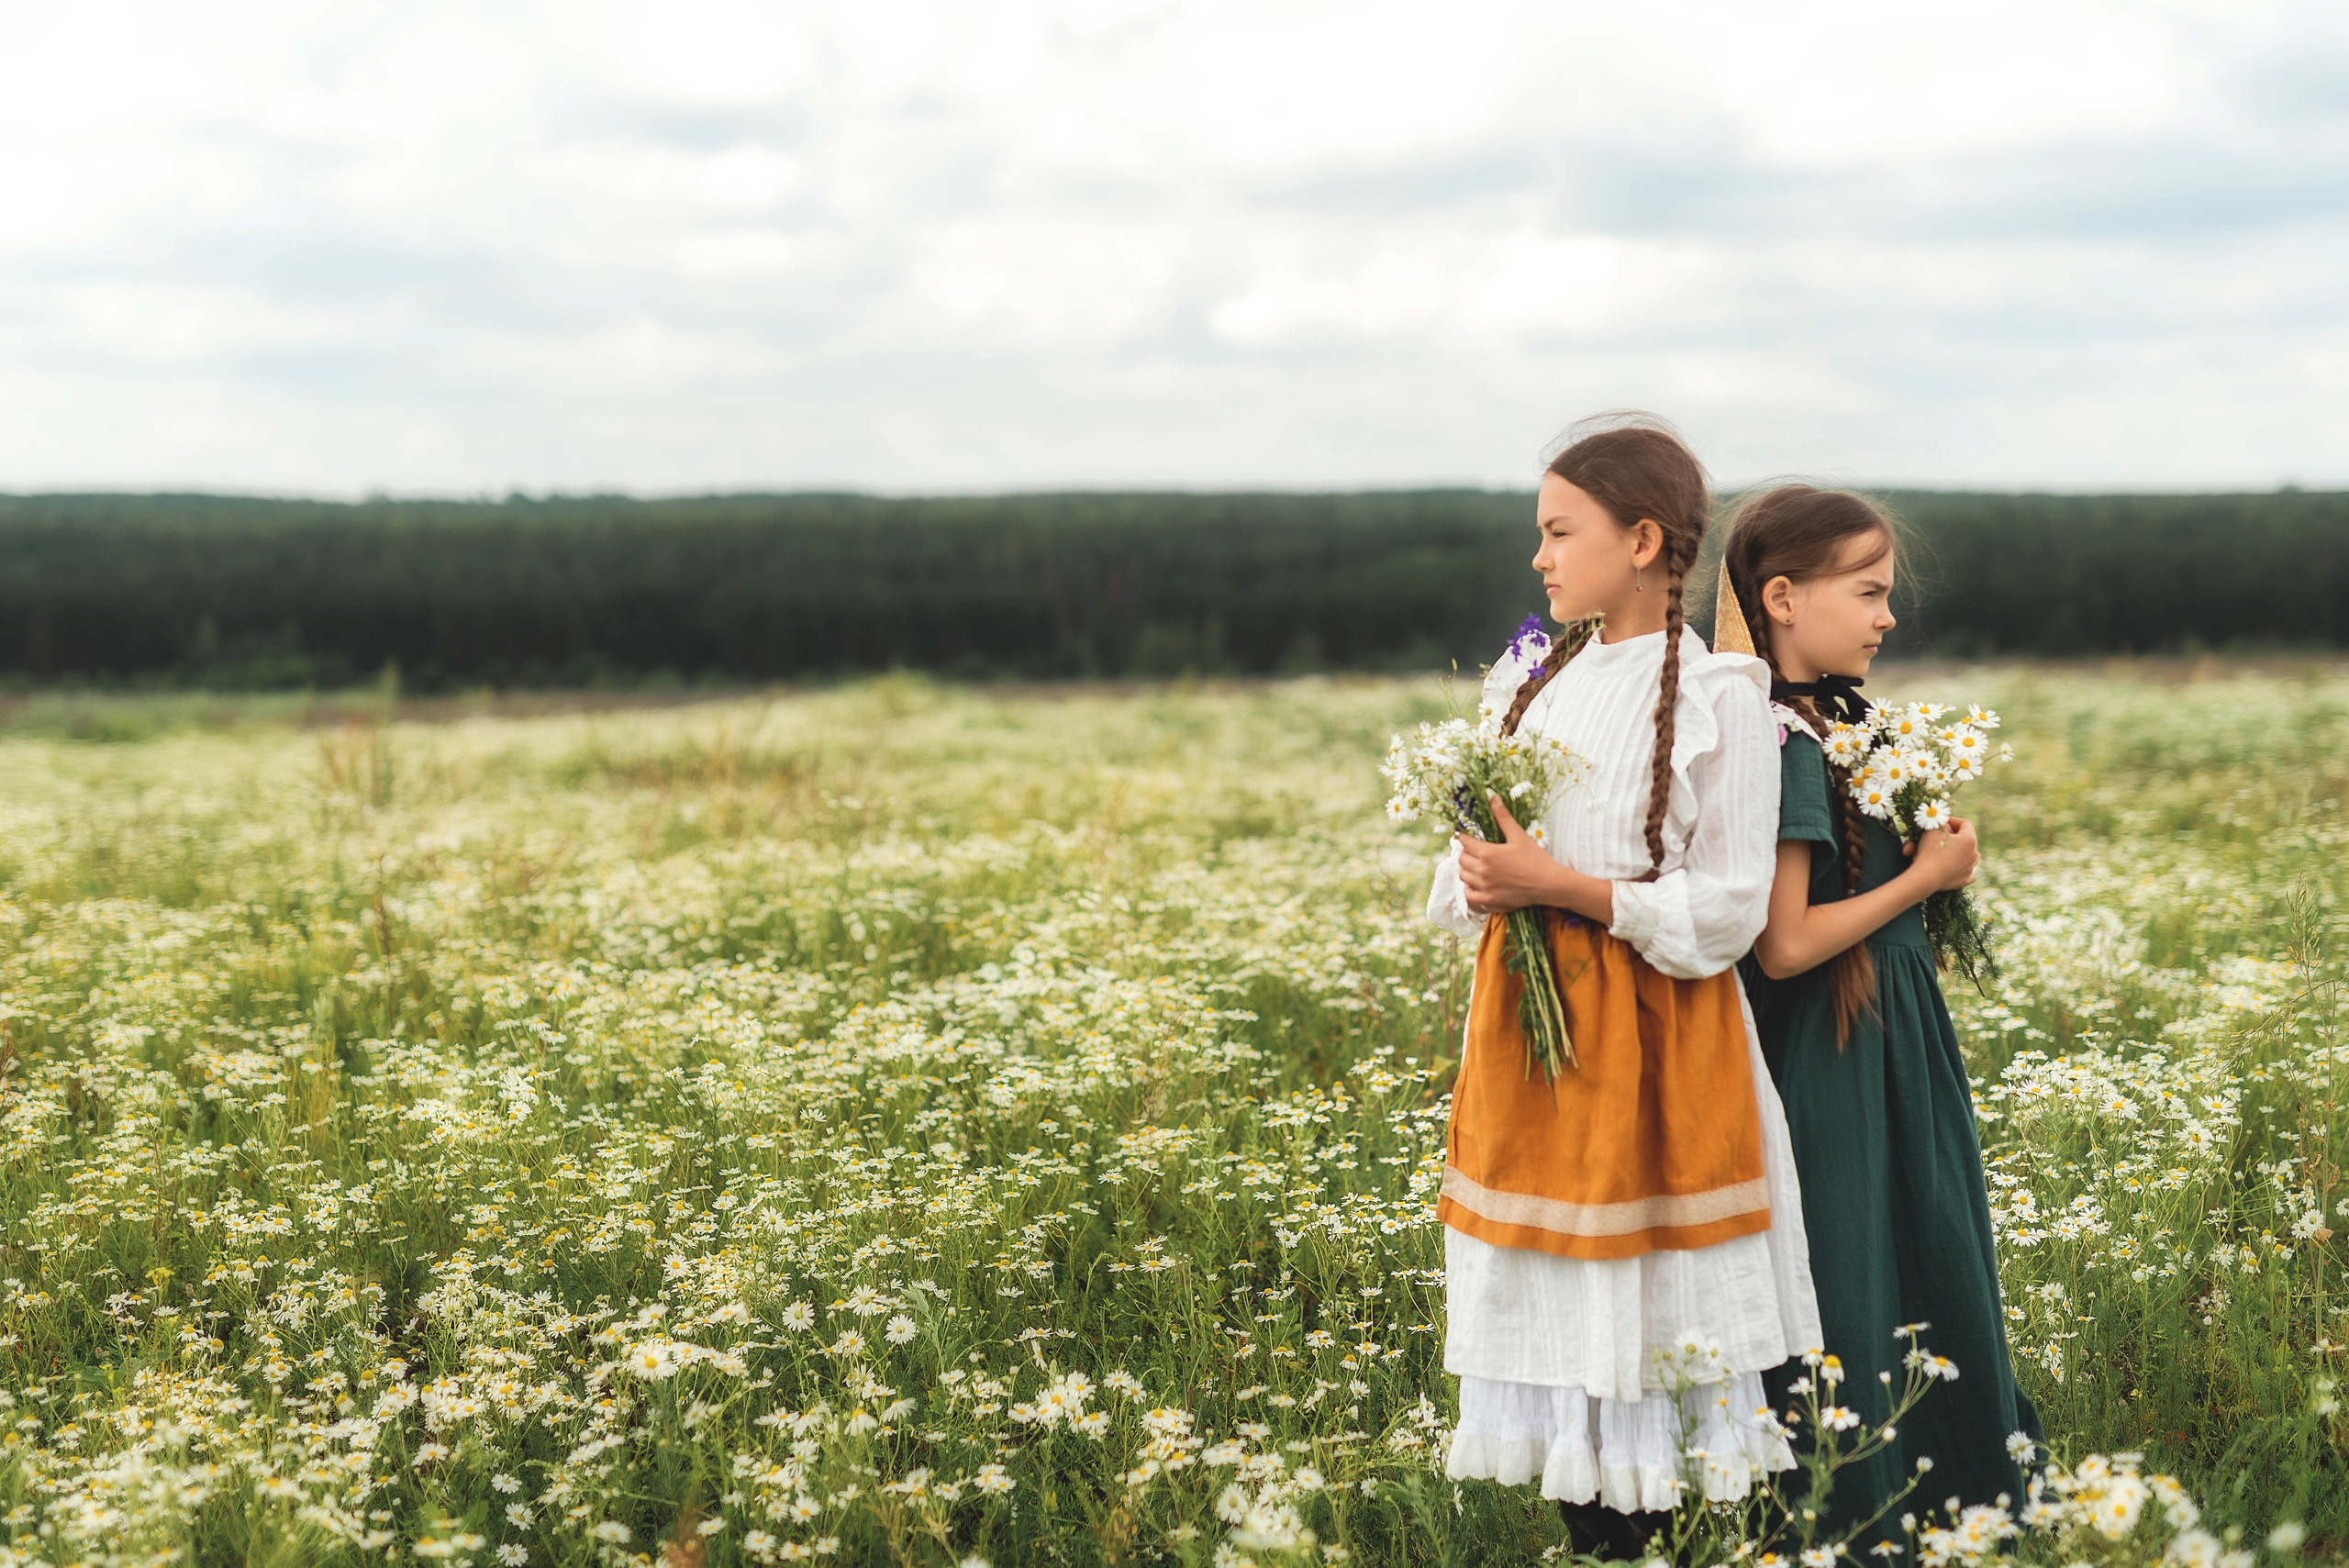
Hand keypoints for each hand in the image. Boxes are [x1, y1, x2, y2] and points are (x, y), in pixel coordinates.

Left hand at [1455, 793, 1564, 914]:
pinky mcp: (1489, 901)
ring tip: (1475, 866)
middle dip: (1465, 853)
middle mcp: (1482, 870)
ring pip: (1463, 877)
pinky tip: (1476, 885)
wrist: (1548, 884)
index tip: (1466, 837)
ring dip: (1466, 870)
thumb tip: (1493, 796)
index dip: (1464, 837)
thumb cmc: (1535, 858)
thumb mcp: (1518, 835)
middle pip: (1461, 859)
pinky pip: (1469, 896)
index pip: (1464, 842)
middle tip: (1473, 851)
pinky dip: (1469, 890)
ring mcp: (1484, 887)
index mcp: (1487, 853)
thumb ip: (1503, 817)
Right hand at [1904, 817, 1979, 891]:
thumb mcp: (1933, 830)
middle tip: (1937, 836)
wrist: (1926, 877)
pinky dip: (1958, 867)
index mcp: (1970, 839)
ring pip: (1965, 855)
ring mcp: (1971, 868)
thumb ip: (1940, 823)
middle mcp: (1974, 853)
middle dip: (1950, 837)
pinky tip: (1949, 866)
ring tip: (1940, 852)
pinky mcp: (1965, 880)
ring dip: (1954, 852)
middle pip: (1965, 840)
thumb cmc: (1930, 851)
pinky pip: (1964, 870)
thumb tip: (1944, 823)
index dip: (1952, 820)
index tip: (1940, 822)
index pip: (1965, 824)